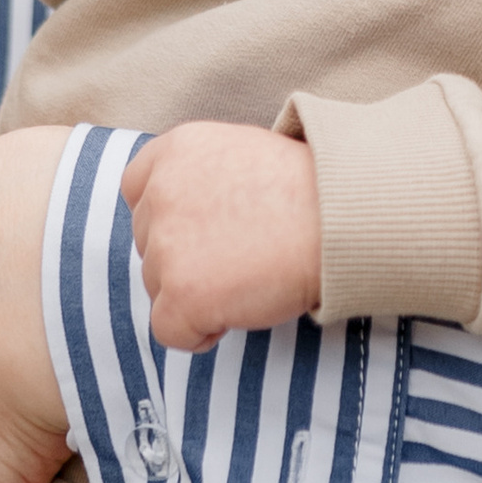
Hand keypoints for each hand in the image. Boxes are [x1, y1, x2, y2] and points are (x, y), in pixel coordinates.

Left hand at [122, 123, 322, 351]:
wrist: (343, 218)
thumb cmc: (315, 190)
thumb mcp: (246, 155)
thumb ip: (204, 178)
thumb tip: (196, 219)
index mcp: (176, 150)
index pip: (138, 190)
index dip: (168, 217)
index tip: (204, 231)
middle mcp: (162, 193)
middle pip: (148, 243)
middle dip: (184, 258)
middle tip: (241, 256)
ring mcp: (168, 245)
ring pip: (159, 287)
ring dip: (196, 292)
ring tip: (251, 278)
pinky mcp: (183, 293)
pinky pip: (171, 331)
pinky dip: (200, 332)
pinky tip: (238, 312)